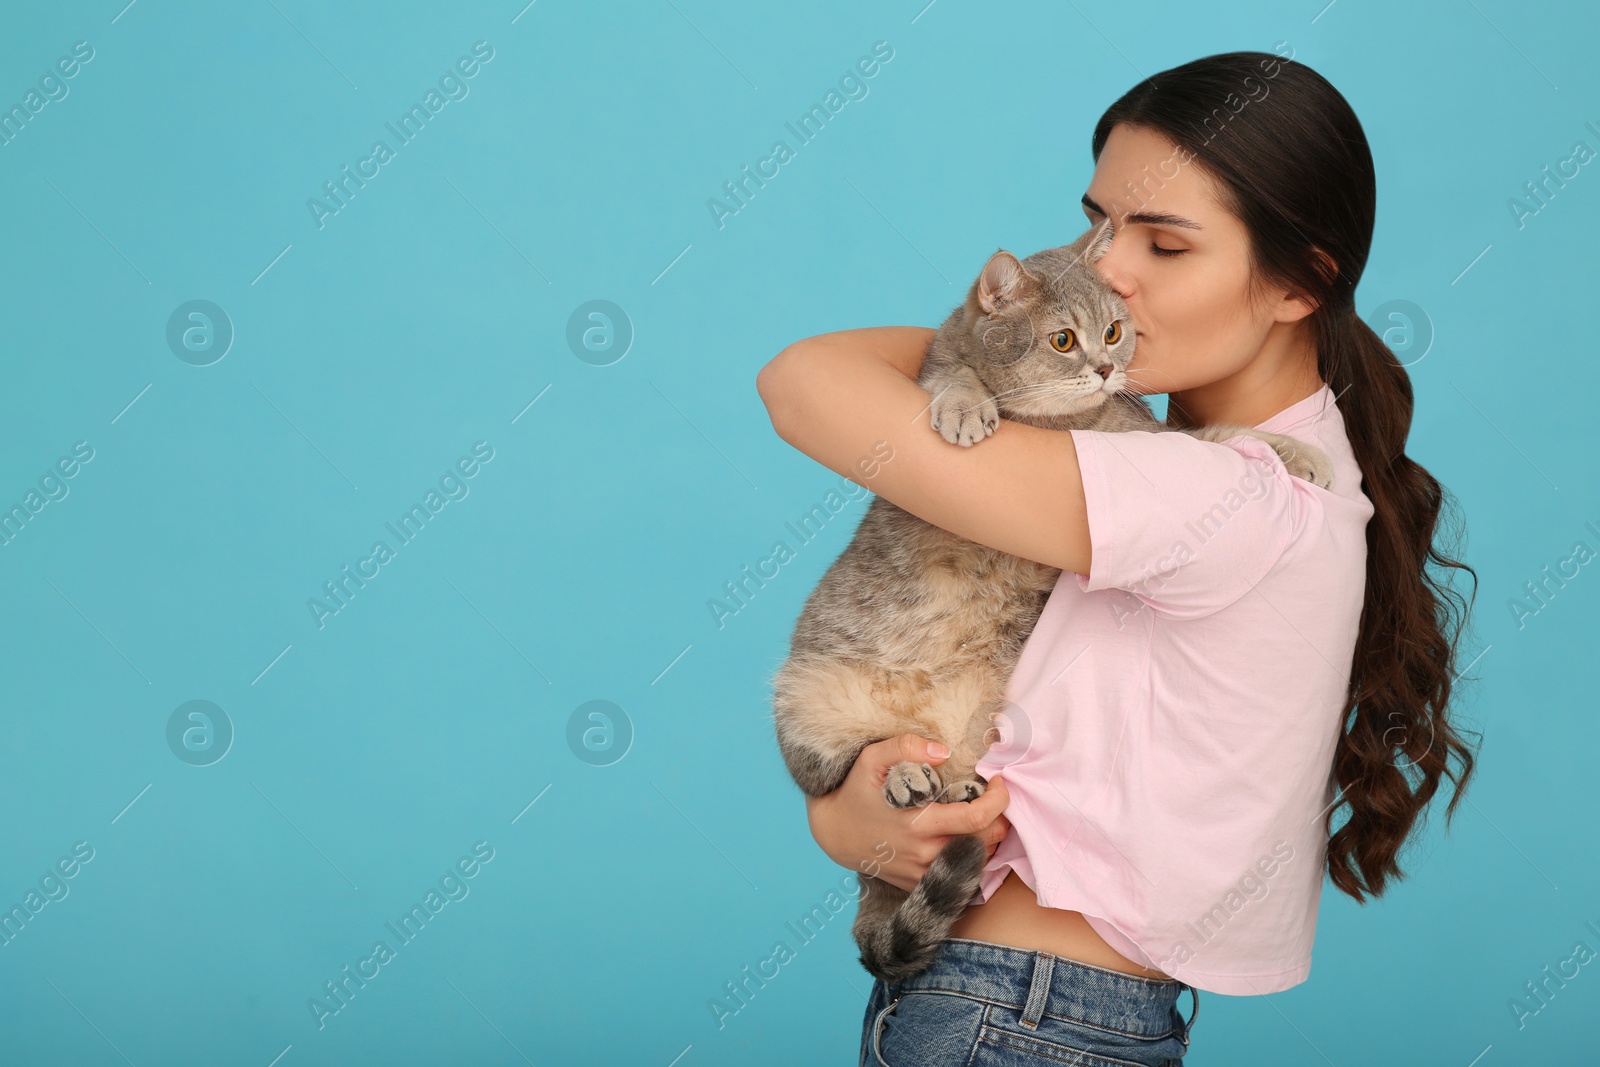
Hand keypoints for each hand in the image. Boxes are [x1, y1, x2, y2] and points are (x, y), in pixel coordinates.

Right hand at [806, 734, 1010, 893]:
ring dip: (990, 838)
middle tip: (996, 799)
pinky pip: (961, 876)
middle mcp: (923, 853)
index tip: (999, 783)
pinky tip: (967, 837)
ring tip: (984, 816)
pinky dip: (973, 857)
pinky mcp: (920, 885)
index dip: (998, 800)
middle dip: (1001, 819)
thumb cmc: (856, 791)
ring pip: (978, 862)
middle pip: (985, 842)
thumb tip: (943, 751)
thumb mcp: (871, 759)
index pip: (975, 819)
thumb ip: (904, 747)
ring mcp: (922, 873)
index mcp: (917, 823)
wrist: (835, 833)